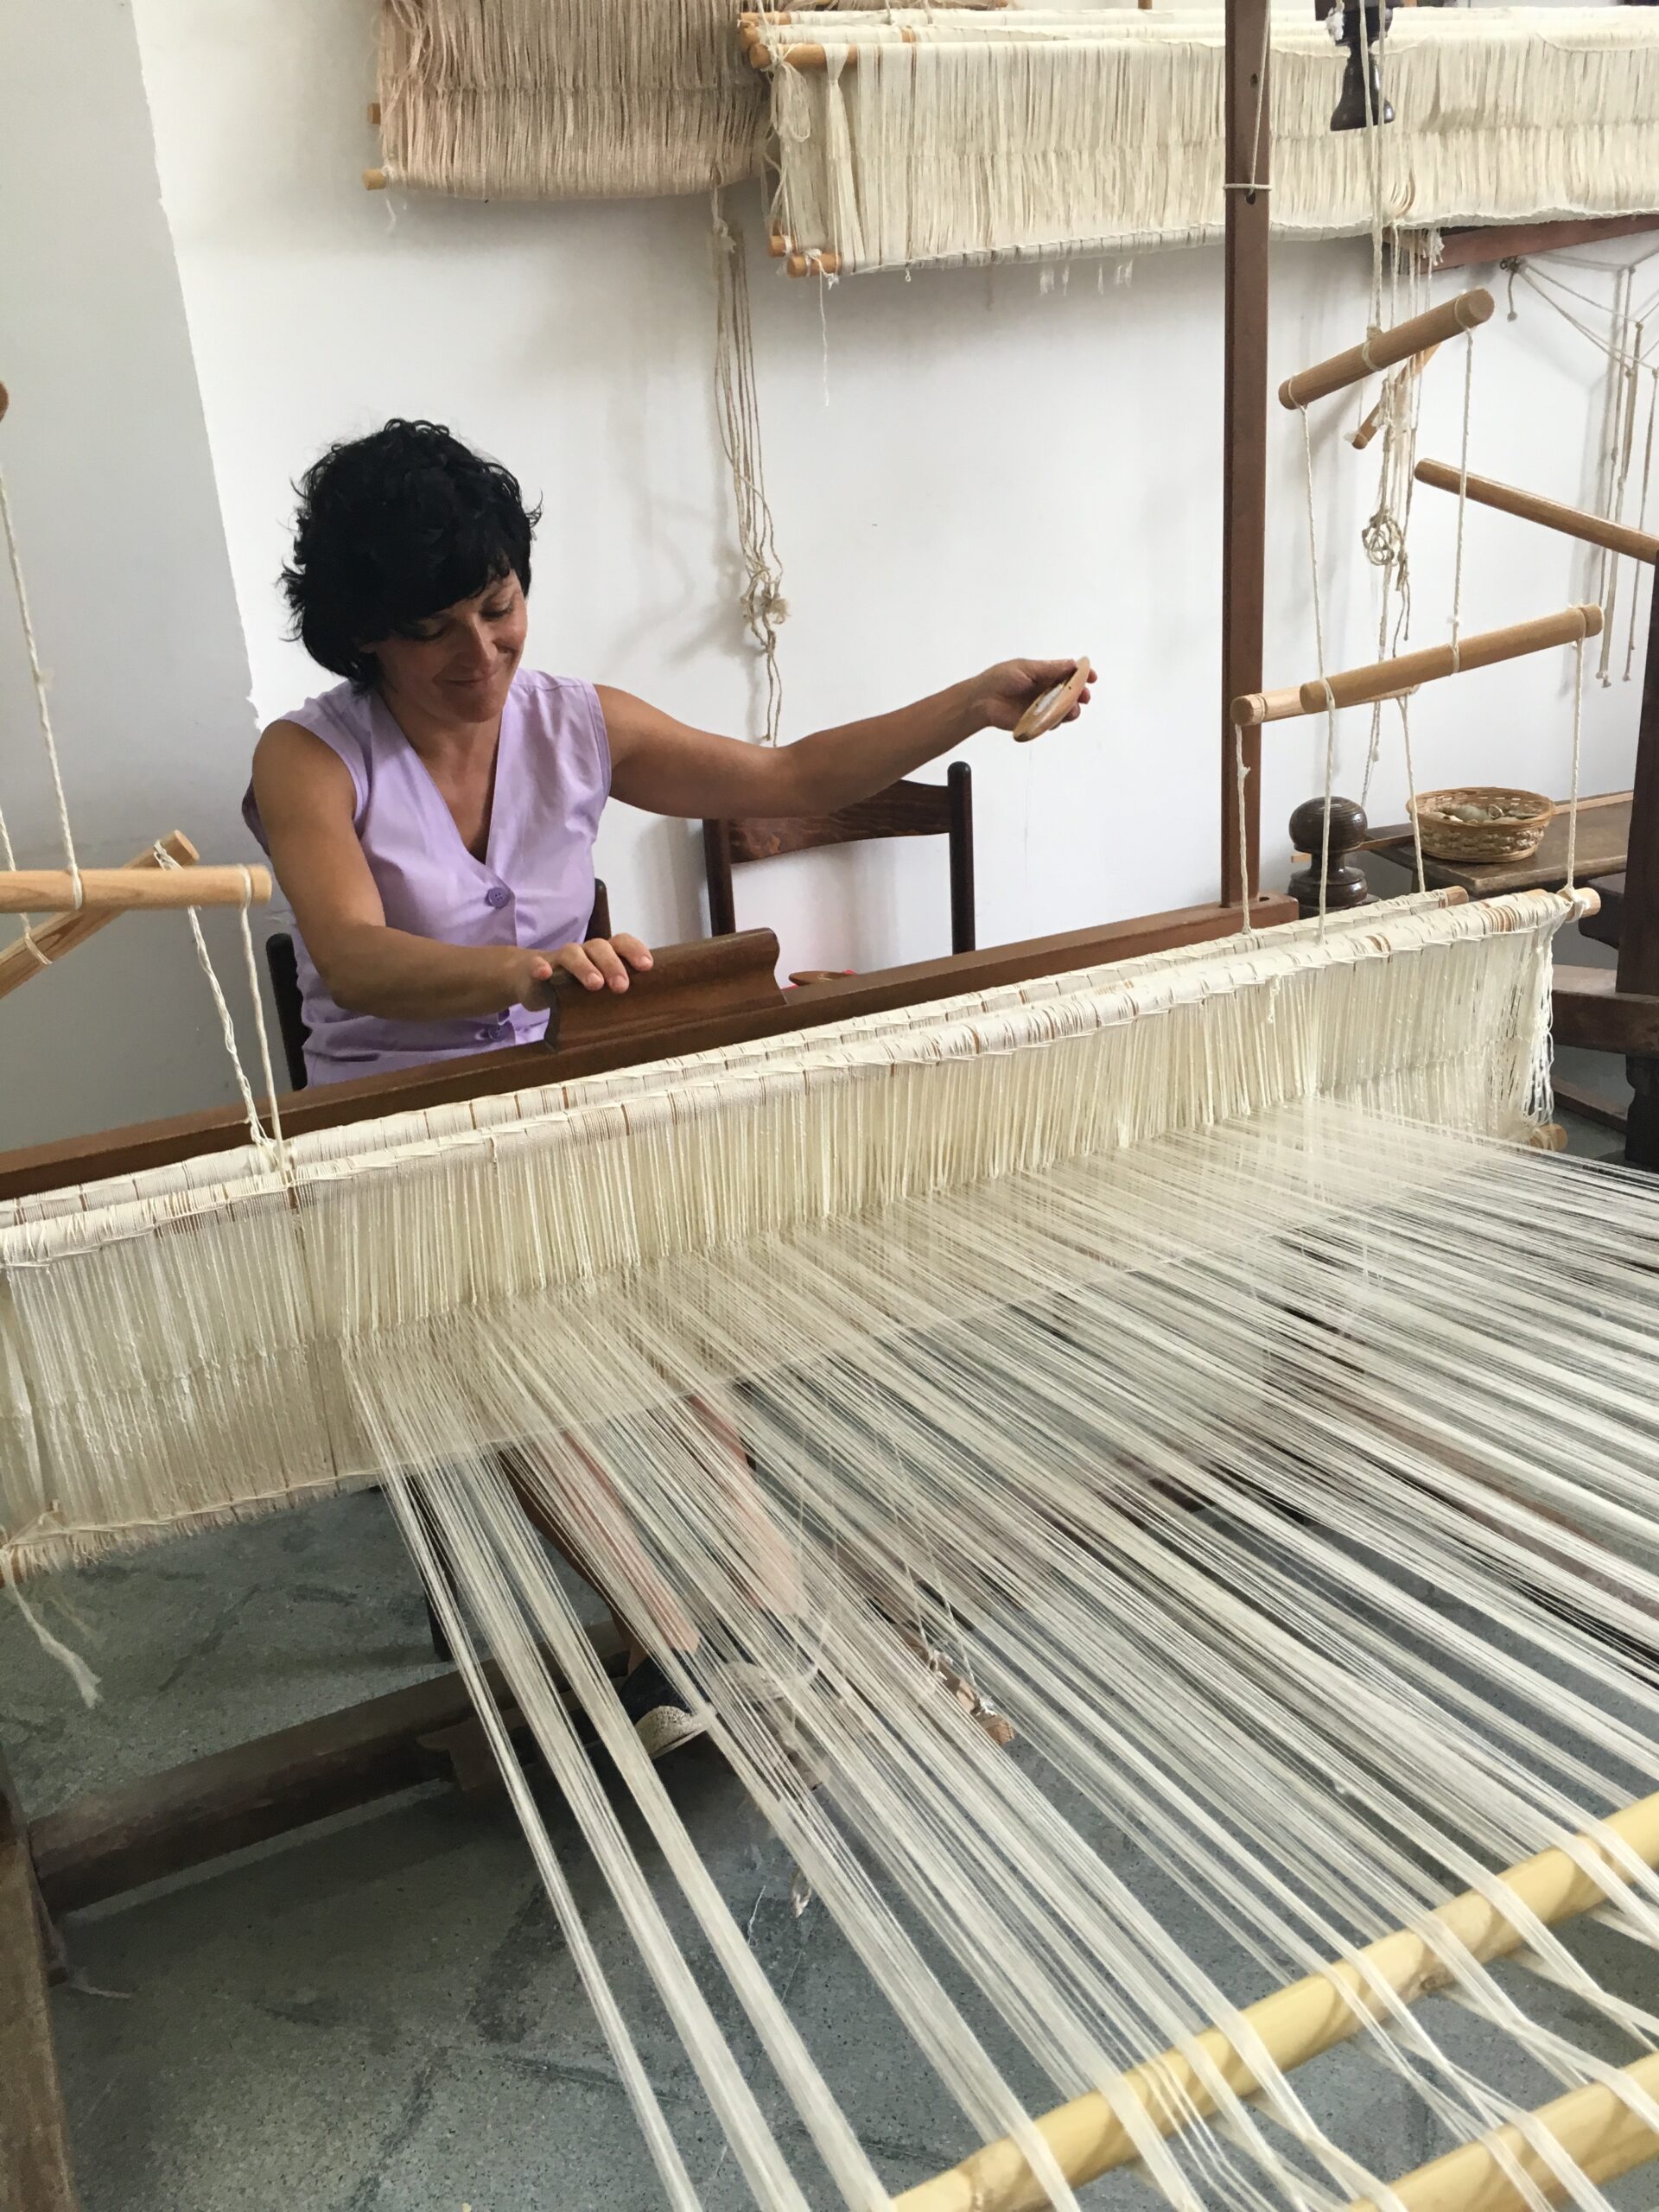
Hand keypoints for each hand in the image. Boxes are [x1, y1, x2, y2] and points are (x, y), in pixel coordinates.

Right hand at [506, 935, 653, 1009]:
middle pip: (600, 948)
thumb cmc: (573, 985)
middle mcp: (583, 951)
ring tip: (595, 984)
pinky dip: (540, 967)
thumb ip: (616, 990)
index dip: (635, 950)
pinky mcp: (535, 969)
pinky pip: (537, 964)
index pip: (621, 943)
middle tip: (621, 987)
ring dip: (584, 967)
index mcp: (602, 954)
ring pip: (572, 954)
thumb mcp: (597, 986)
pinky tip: (544, 973)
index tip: (646, 967)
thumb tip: (649, 1012)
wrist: (529, 979)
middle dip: (612, 965)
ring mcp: (558, 958)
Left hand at [969, 658, 1095, 734]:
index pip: (1068, 673)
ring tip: (1071, 710)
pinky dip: (1058, 721)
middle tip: (1084, 696)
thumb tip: (1073, 664)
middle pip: (1071, 693)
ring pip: (1064, 709)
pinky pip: (1052, 722)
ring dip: (1071, 709)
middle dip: (1080, 694)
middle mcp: (1046, 690)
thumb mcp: (1026, 668)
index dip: (1082, 675)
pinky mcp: (1037, 721)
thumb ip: (1050, 669)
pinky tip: (1058, 719)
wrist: (982, 700)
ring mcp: (1042, 706)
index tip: (1091, 677)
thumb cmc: (1001, 679)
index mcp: (1044, 674)